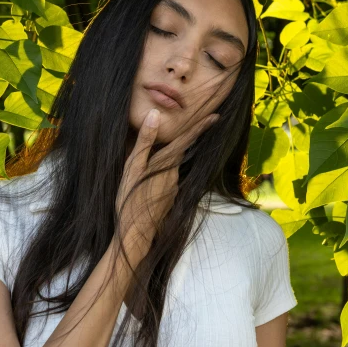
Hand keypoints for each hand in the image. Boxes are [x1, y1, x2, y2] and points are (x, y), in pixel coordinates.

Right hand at [114, 108, 219, 262]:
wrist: (135, 232)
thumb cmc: (130, 197)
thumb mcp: (133, 167)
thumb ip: (144, 141)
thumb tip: (155, 114)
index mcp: (166, 162)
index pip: (187, 139)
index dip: (201, 127)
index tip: (217, 117)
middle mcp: (175, 174)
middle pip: (177, 153)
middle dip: (177, 144)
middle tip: (172, 135)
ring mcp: (174, 188)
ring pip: (170, 168)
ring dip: (162, 165)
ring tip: (145, 169)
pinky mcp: (170, 198)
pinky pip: (166, 181)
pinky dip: (159, 178)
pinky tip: (146, 185)